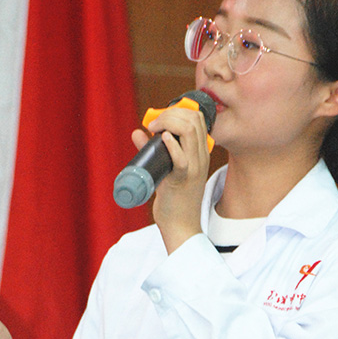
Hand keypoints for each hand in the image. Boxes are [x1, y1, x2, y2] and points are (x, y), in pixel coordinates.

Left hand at [132, 103, 209, 253]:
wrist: (181, 227)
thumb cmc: (174, 201)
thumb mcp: (165, 171)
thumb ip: (153, 151)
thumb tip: (137, 133)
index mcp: (200, 154)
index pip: (197, 119)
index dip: (178, 111)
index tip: (160, 118)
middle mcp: (200, 158)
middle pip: (193, 120)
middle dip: (171, 113)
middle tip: (153, 123)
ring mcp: (194, 168)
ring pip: (190, 132)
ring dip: (168, 123)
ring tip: (153, 129)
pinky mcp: (183, 180)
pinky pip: (181, 158)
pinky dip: (171, 145)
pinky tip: (161, 139)